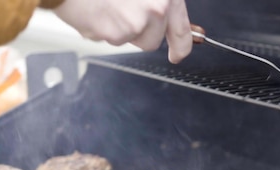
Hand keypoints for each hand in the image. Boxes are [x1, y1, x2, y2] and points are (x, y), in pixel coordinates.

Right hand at [53, 0, 191, 62]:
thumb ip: (158, 2)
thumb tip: (173, 22)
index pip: (182, 29)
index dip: (182, 45)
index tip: (178, 54)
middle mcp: (156, 8)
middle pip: (154, 40)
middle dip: (140, 33)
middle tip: (124, 15)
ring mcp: (137, 22)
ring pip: (133, 40)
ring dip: (121, 30)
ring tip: (108, 7)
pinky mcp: (117, 33)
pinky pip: (113, 39)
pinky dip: (102, 29)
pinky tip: (96, 10)